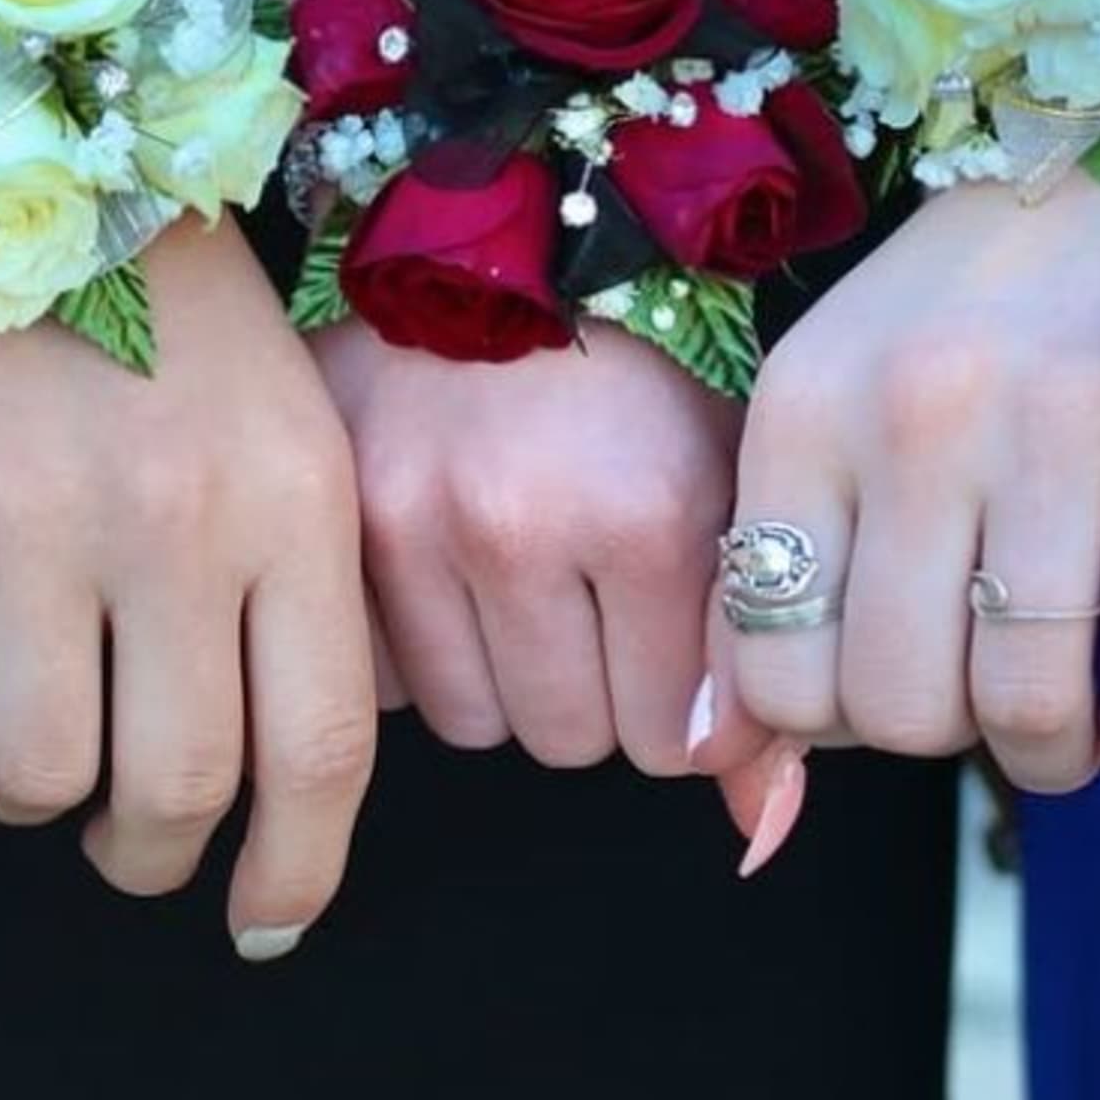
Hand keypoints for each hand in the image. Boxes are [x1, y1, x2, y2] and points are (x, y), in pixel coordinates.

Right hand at [0, 216, 374, 959]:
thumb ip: (308, 592)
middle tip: (137, 841)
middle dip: (152, 854)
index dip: (298, 866)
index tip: (268, 915)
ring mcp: (27, 517)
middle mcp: (174, 519)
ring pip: (27, 779)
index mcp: (297, 498)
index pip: (319, 750)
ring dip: (33, 791)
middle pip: (169, 793)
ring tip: (42, 725)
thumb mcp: (295, 430)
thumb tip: (295, 773)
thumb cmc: (182, 317)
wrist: (31, 161)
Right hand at [313, 319, 738, 775]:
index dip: (680, 706)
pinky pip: (393, 685)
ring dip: (506, 680)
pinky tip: (447, 570)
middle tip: (587, 600)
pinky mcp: (340, 539)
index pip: (677, 739)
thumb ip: (751, 647)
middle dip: (592, 695)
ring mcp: (419, 531)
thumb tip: (759, 822)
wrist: (478, 278)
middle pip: (575, 743)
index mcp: (651, 510)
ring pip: (481, 727)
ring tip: (517, 578)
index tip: (666, 644)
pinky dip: (425, 653)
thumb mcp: (718, 483)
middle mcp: (529, 525)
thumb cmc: (619, 388)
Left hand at [718, 178, 1099, 795]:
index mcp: (808, 408)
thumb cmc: (946, 316)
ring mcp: (1059, 431)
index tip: (878, 687)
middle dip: (943, 738)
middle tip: (976, 700)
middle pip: (904, 707)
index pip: (779, 666)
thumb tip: (729, 755)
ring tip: (1061, 728)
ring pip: (1033, 706)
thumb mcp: (826, 398)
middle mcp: (920, 417)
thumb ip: (774, 559)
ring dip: (1050, 755)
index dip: (831, 718)